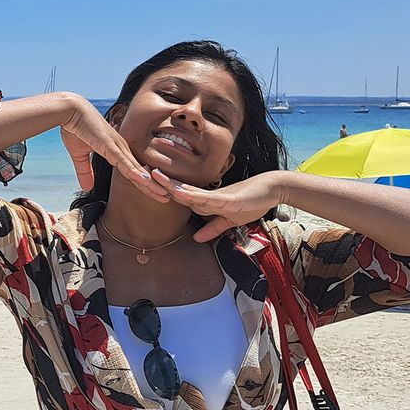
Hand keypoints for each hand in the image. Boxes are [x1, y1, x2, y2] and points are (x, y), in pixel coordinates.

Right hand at [61, 97, 170, 203]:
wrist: (70, 110)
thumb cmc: (76, 128)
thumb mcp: (79, 155)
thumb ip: (85, 171)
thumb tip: (87, 188)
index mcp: (116, 150)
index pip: (133, 171)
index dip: (144, 184)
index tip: (155, 194)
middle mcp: (120, 148)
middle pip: (139, 171)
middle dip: (153, 186)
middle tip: (167, 198)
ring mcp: (116, 146)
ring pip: (136, 168)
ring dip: (150, 182)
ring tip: (163, 193)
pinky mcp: (109, 144)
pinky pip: (123, 161)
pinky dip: (134, 171)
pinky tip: (145, 180)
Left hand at [150, 169, 286, 241]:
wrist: (271, 191)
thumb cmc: (250, 202)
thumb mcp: (229, 221)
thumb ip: (213, 228)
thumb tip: (197, 238)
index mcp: (204, 200)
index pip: (178, 196)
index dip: (162, 191)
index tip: (145, 184)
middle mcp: (206, 195)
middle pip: (178, 190)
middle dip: (159, 183)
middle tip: (139, 171)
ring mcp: (215, 195)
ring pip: (187, 191)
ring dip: (170, 184)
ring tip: (153, 176)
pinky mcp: (225, 198)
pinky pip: (205, 198)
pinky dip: (191, 195)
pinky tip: (179, 192)